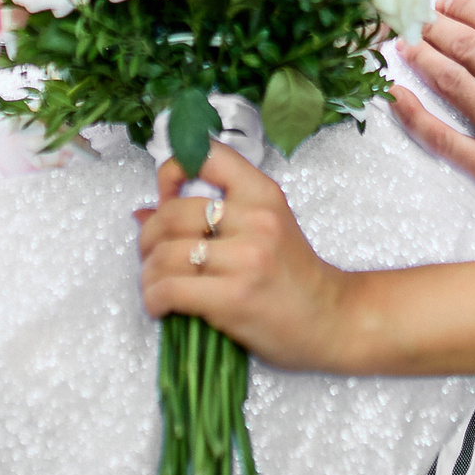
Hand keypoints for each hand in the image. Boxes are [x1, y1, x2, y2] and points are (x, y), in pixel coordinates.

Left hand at [137, 144, 353, 372]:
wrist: (331, 319)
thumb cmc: (294, 275)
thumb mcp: (264, 227)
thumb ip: (211, 214)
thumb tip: (143, 212)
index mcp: (263, 193)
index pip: (207, 156)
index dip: (172, 170)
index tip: (164, 195)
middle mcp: (255, 219)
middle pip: (172, 214)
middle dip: (148, 236)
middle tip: (151, 254)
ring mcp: (245, 259)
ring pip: (165, 254)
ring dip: (148, 273)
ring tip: (155, 284)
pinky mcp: (233, 297)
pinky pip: (170, 289)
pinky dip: (154, 298)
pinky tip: (161, 305)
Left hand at [391, 0, 474, 225]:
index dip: (465, 6)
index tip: (446, 2)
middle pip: (469, 47)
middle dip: (435, 27)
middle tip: (415, 18)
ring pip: (454, 84)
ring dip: (422, 58)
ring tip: (405, 44)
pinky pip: (446, 139)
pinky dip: (415, 115)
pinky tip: (396, 96)